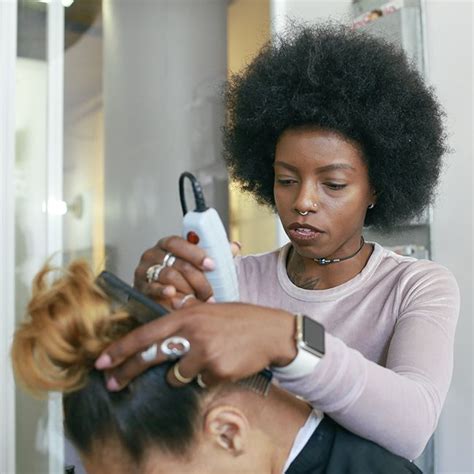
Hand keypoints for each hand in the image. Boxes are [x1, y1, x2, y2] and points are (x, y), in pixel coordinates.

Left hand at [94, 302, 296, 389]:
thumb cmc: (238, 320)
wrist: (270, 330)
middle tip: (111, 383)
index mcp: (187, 315)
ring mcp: (204, 353)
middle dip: (127, 372)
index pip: (146, 334)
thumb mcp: (207, 311)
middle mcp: (192, 333)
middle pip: (150, 356)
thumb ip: (183, 322)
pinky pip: (200, 383)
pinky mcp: (217, 371)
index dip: (121, 348)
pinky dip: (208, 377)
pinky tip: (224, 363)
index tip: (102, 361)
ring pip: (177, 377)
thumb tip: (159, 339)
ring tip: (208, 358)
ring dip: (186, 374)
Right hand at [134, 236, 240, 308]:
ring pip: (168, 276)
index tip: (212, 265)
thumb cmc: (182, 278)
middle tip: (210, 291)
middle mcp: (153, 254)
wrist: (164, 299)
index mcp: (167, 244)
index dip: (196, 253)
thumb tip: (234, 246)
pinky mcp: (140, 287)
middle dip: (197, 278)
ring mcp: (145, 271)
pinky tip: (174, 295)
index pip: (179, 242)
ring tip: (197, 299)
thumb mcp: (198, 265)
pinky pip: (153, 289)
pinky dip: (166, 292)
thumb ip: (215, 254)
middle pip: (177, 262)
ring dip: (187, 289)